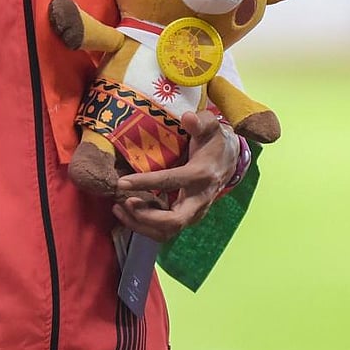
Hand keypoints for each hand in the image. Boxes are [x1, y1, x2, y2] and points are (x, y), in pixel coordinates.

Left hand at [111, 110, 239, 242]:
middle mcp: (200, 198)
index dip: (146, 183)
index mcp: (201, 175)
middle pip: (174, 221)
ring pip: (168, 231)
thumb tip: (188, 117)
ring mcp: (195, 211)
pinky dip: (146, 225)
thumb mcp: (211, 127)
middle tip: (123, 202)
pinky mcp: (188, 216)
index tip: (122, 182)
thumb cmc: (215, 141)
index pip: (172, 181)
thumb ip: (200, 122)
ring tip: (118, 209)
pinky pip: (166, 229)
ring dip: (141, 224)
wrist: (230, 159)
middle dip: (146, 217)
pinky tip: (128, 212)